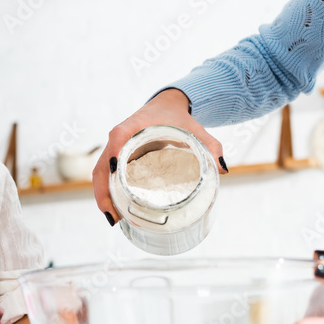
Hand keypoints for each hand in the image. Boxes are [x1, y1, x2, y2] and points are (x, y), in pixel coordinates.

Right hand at [93, 88, 226, 224]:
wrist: (165, 105)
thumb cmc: (177, 117)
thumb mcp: (195, 129)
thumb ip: (210, 145)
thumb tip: (223, 169)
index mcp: (134, 125)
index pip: (118, 137)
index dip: (114, 152)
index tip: (114, 170)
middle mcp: (119, 137)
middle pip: (102, 164)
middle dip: (104, 190)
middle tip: (114, 215)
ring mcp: (115, 148)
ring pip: (100, 173)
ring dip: (103, 196)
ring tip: (114, 219)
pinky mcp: (117, 157)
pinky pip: (105, 176)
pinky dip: (107, 192)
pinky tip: (116, 211)